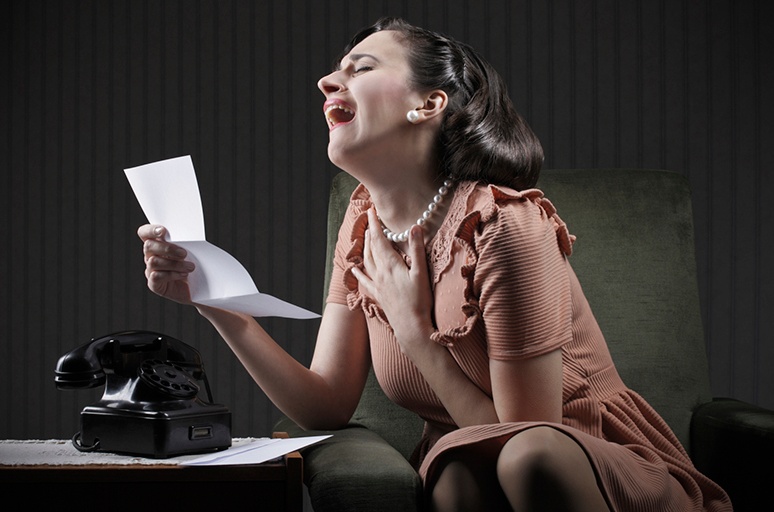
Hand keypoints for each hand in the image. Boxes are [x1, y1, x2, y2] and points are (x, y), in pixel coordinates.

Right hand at [137, 224, 194, 304]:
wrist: (197, 288)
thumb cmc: (192, 266)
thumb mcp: (190, 252)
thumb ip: (183, 244)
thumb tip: (186, 239)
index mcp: (157, 244)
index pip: (145, 233)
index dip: (150, 230)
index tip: (163, 231)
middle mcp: (150, 256)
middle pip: (149, 246)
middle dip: (167, 248)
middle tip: (184, 253)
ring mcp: (150, 270)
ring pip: (154, 261)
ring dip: (175, 264)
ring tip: (190, 267)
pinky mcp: (153, 284)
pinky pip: (156, 276)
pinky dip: (172, 274)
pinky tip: (183, 275)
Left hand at [351, 208, 435, 356]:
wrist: (411, 327)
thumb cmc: (419, 301)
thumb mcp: (421, 273)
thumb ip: (416, 249)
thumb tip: (414, 227)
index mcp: (390, 265)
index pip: (380, 239)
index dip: (375, 224)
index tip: (371, 211)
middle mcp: (380, 273)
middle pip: (372, 248)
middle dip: (371, 232)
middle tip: (371, 220)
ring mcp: (377, 284)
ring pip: (367, 261)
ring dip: (366, 247)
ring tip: (366, 236)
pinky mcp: (377, 295)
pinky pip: (364, 280)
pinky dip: (359, 272)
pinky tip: (355, 268)